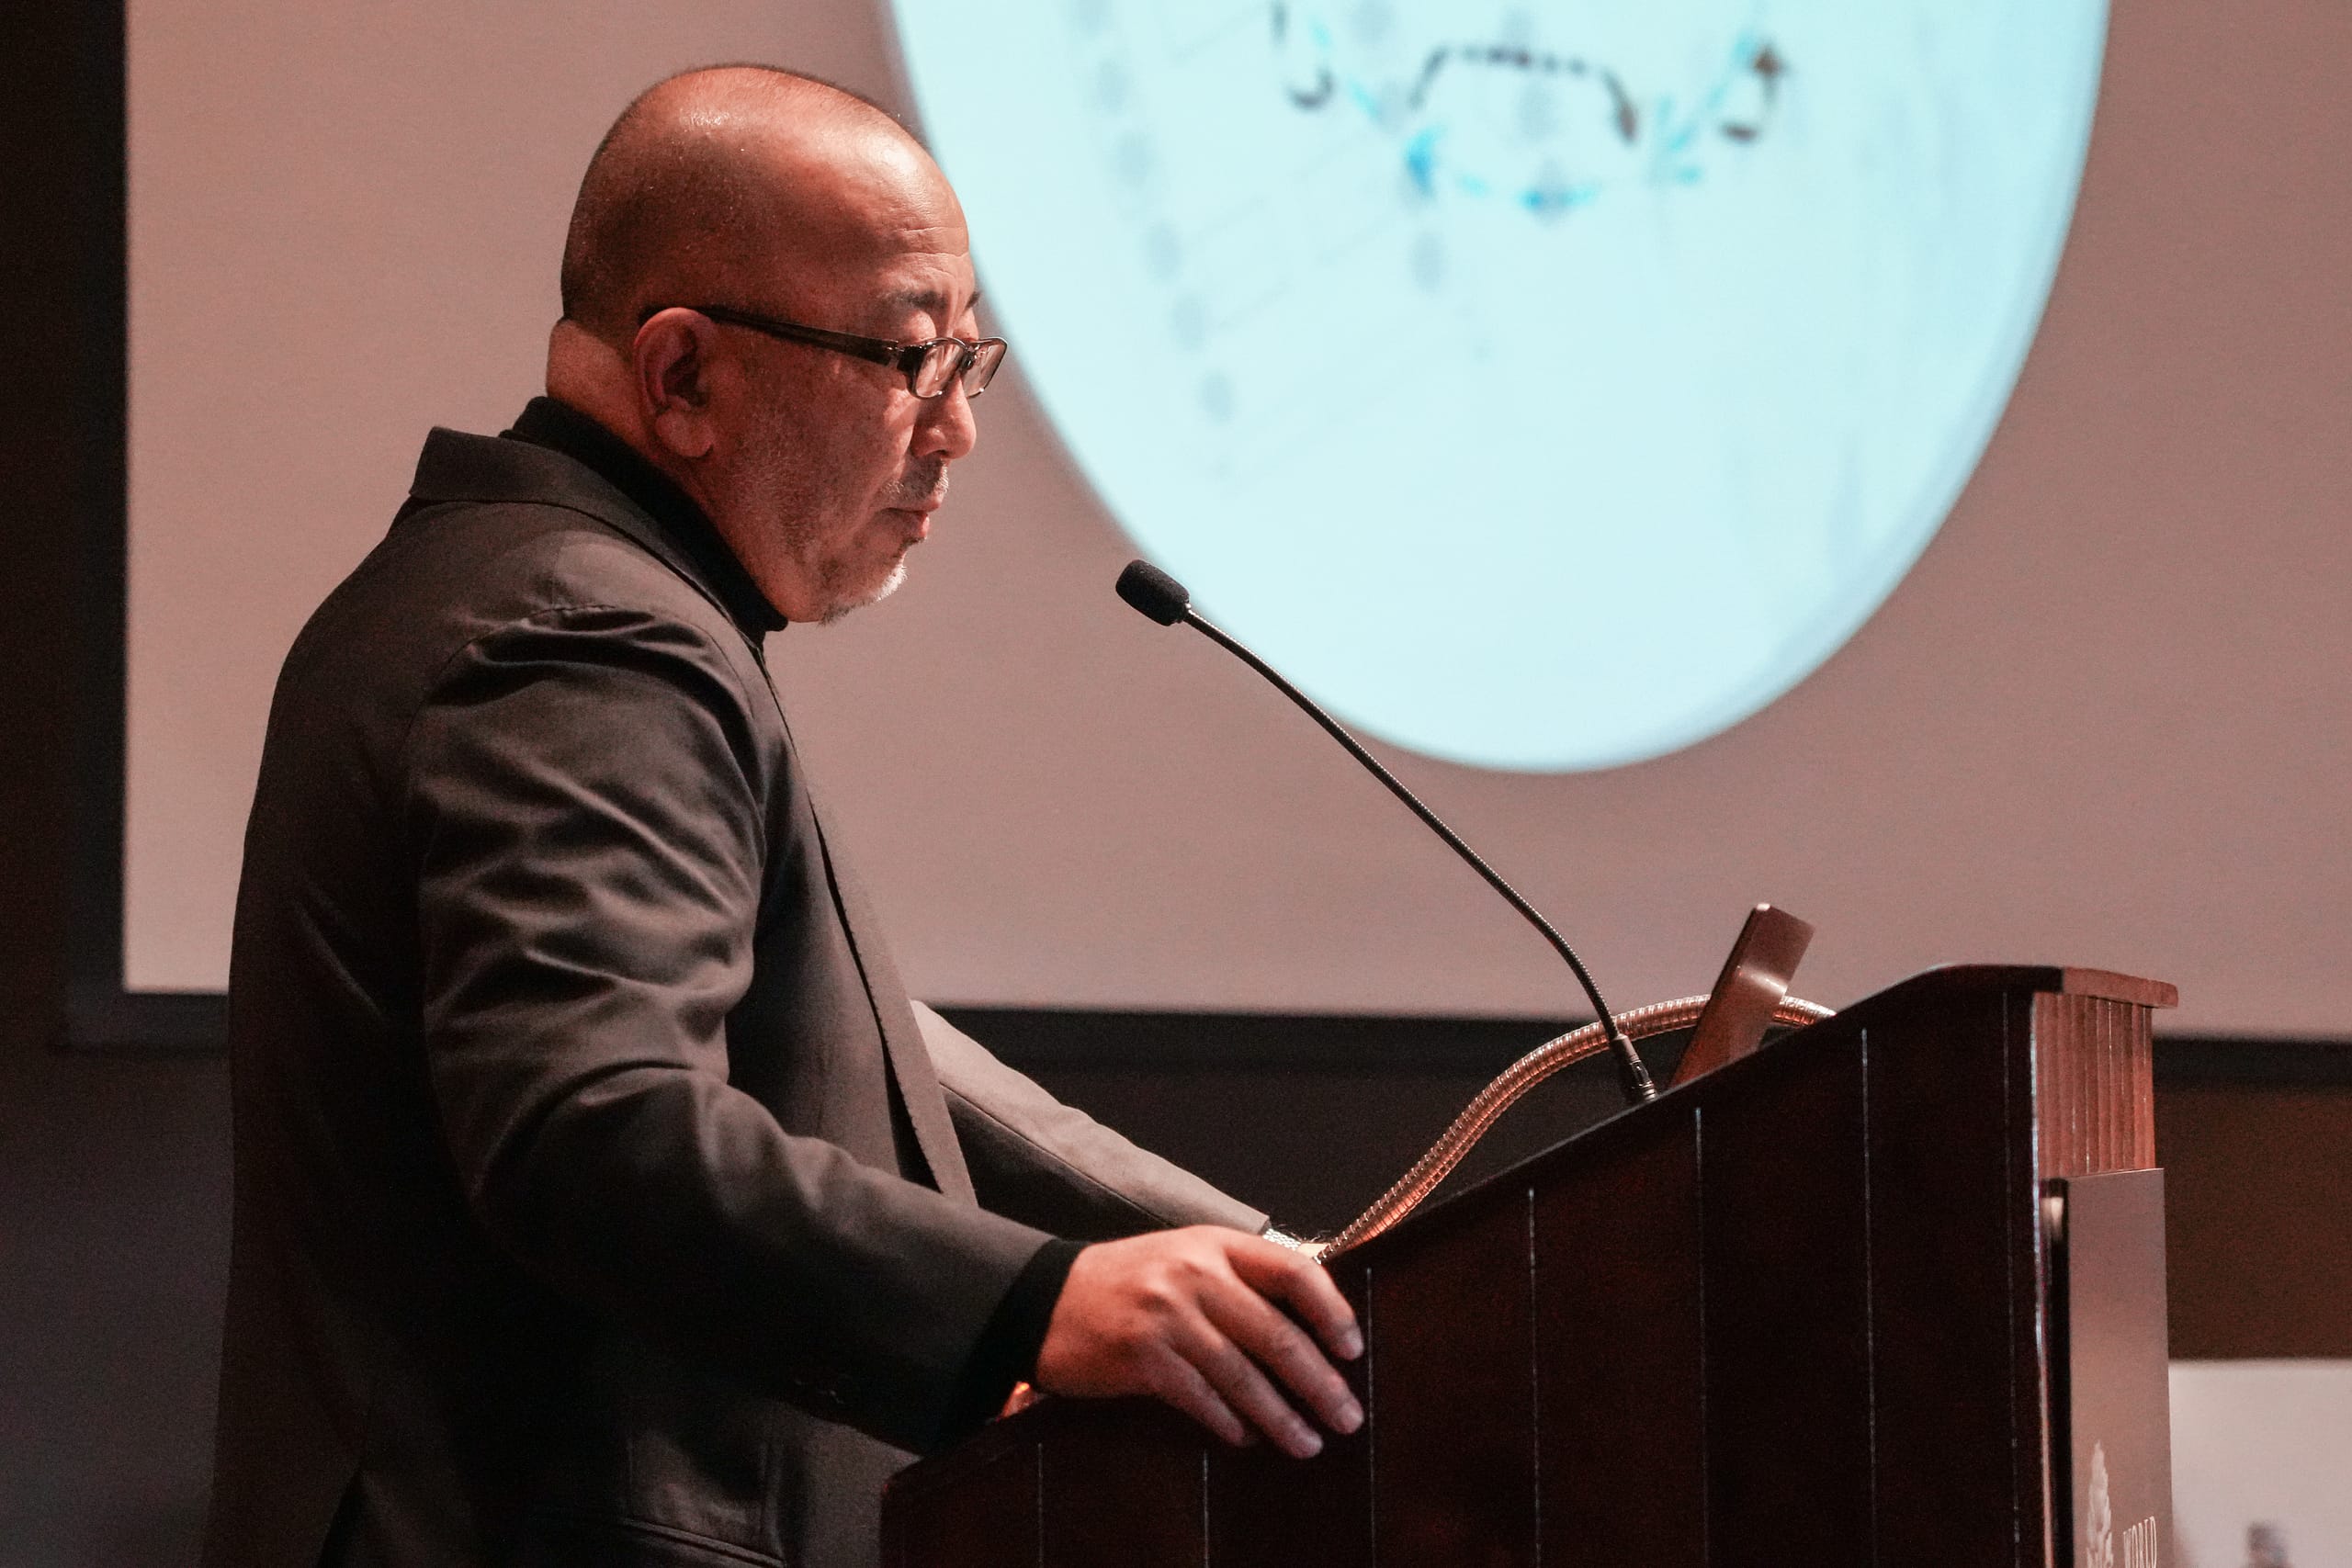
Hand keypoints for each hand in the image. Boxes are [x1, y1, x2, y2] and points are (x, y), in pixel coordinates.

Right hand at [1033, 1226, 1363, 1459]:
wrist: (1044, 1297)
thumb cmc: (1128, 1280)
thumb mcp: (1185, 1256)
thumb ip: (1239, 1279)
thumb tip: (1309, 1328)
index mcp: (1215, 1244)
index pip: (1294, 1270)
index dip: (1332, 1311)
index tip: (1353, 1349)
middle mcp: (1195, 1274)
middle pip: (1276, 1334)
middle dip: (1319, 1382)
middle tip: (1348, 1416)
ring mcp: (1167, 1316)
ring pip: (1243, 1375)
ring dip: (1281, 1417)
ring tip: (1309, 1443)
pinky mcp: (1142, 1358)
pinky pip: (1201, 1398)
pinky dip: (1229, 1423)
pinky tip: (1246, 1439)